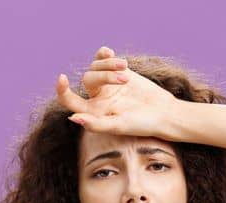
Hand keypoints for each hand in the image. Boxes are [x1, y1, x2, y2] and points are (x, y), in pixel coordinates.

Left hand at [55, 45, 181, 138]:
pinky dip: (104, 54)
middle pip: (88, 78)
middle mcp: (97, 96)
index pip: (69, 101)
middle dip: (105, 75)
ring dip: (109, 65)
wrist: (163, 112)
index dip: (62, 90)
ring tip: (125, 68)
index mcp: (92, 111)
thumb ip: (96, 124)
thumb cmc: (141, 124)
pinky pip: (103, 59)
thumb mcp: (118, 126)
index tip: (62, 78)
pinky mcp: (118, 71)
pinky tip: (109, 53)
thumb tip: (73, 118)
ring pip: (96, 66)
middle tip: (125, 79)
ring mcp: (106, 82)